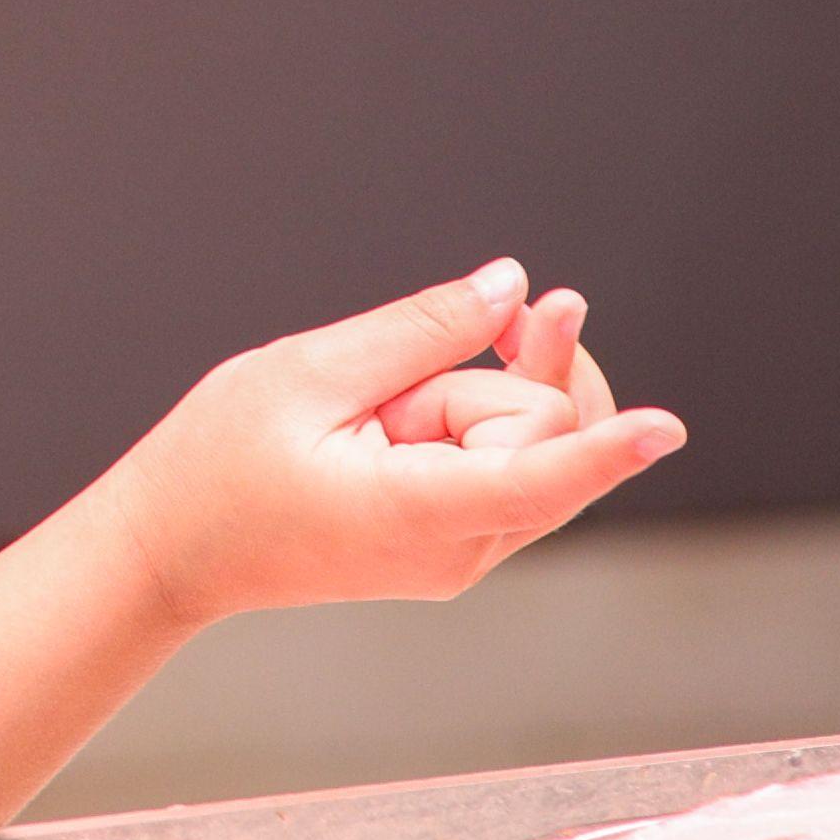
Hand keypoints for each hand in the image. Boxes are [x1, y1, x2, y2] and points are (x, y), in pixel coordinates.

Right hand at [106, 262, 691, 622]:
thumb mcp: (304, 373)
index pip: (532, 474)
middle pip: (539, 426)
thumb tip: (511, 288)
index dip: (601, 446)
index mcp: (414, 514)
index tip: (664, 427)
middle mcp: (461, 549)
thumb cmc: (218, 465)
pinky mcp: (460, 538)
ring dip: (474, 396)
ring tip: (381, 402)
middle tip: (380, 390)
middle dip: (473, 380)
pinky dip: (480, 416)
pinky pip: (515, 461)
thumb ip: (417, 331)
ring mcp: (466, 551)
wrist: (175, 548)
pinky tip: (423, 398)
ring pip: (538, 443)